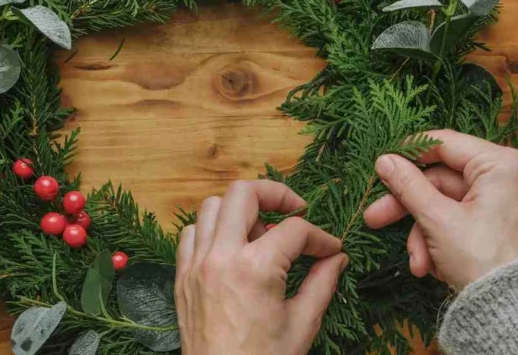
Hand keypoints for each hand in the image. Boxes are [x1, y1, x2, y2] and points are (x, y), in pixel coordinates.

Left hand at [175, 180, 347, 354]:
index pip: (295, 230)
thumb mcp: (301, 324)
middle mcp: (220, 257)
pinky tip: (232, 247)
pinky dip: (212, 230)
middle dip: (275, 194)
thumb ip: (322, 283)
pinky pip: (191, 233)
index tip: (331, 251)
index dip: (321, 238)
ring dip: (240, 210)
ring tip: (262, 232)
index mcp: (254, 268)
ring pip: (212, 206)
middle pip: (244, 192)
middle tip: (295, 211)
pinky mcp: (182, 277)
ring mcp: (196, 265)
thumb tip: (336, 259)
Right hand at [364, 130, 517, 288]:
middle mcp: (509, 178)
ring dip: (424, 234)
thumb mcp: (436, 219)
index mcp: (501, 165)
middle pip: (442, 181)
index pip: (444, 144)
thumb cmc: (484, 261)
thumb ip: (408, 185)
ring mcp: (506, 202)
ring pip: (448, 206)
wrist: (515, 312)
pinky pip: (462, 221)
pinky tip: (433, 266)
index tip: (381, 165)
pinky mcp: (502, 225)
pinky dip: (442, 240)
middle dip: (410, 209)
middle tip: (375, 218)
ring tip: (418, 263)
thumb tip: (385, 161)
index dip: (409, 153)